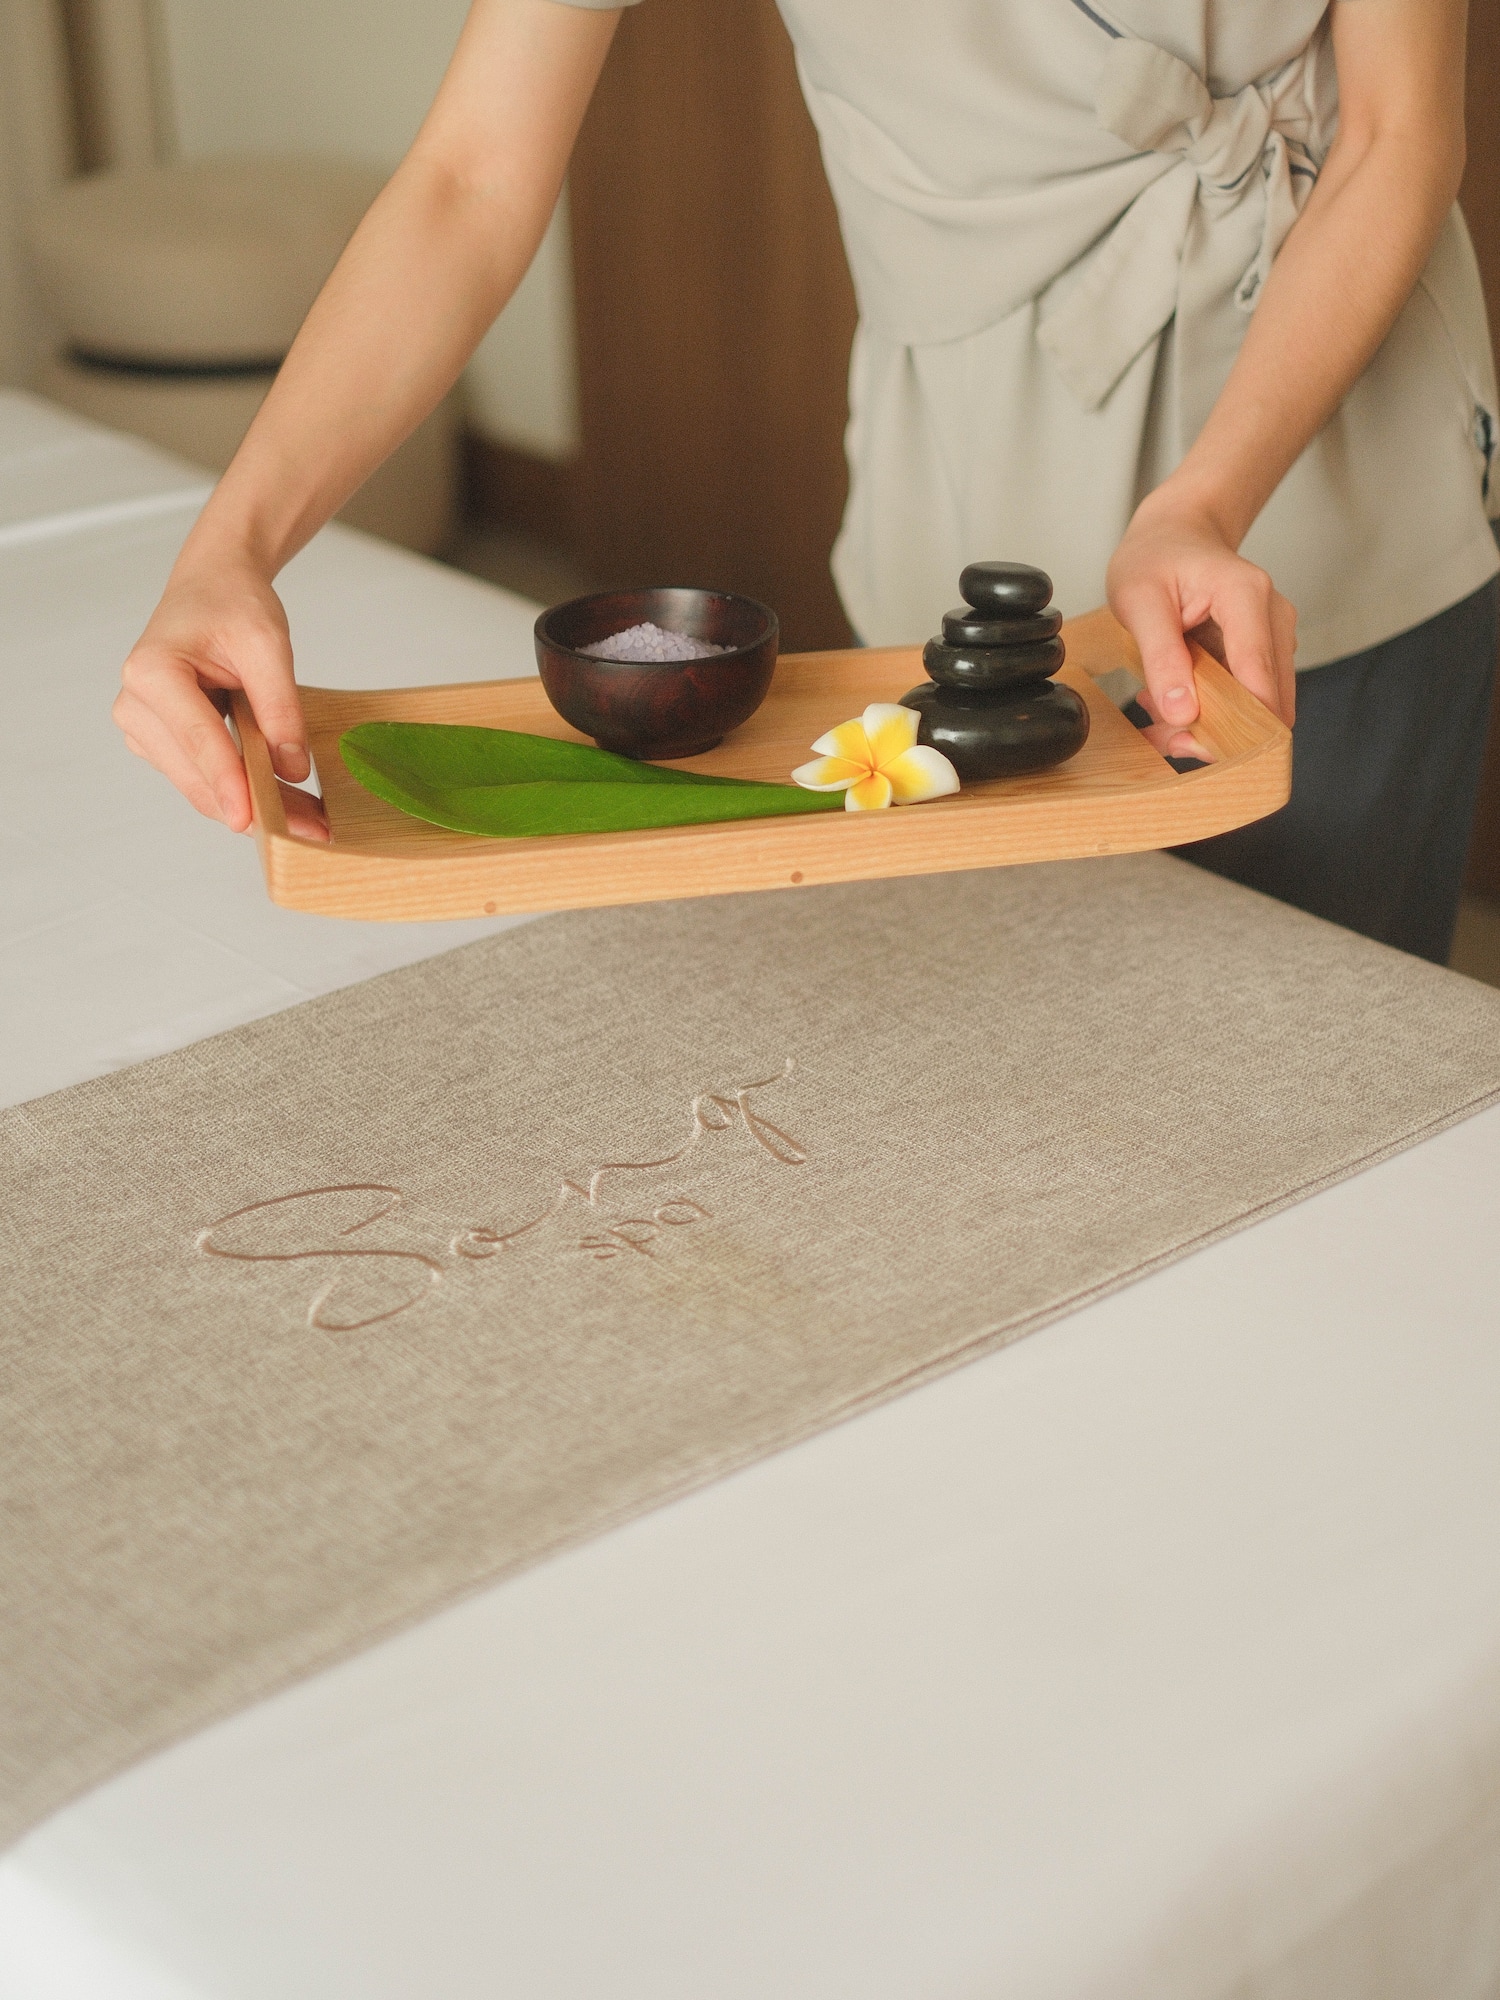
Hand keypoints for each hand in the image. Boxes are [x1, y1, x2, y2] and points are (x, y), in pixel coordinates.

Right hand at [114, 548, 329, 841]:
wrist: (213, 588)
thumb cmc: (233, 605)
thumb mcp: (269, 644)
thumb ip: (281, 707)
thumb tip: (293, 770)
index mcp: (153, 671)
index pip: (199, 738)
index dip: (229, 781)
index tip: (252, 820)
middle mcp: (136, 705)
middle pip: (198, 774)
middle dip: (254, 806)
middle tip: (313, 831)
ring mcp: (144, 729)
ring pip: (201, 788)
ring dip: (253, 808)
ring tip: (311, 822)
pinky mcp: (161, 744)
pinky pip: (204, 781)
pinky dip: (243, 794)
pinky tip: (286, 804)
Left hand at [1106, 484, 1296, 759]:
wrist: (1175, 533)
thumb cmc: (1155, 558)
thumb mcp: (1139, 600)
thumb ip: (1161, 656)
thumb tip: (1184, 714)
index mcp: (1246, 596)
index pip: (1258, 675)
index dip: (1240, 725)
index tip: (1200, 751)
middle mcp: (1274, 618)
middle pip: (1265, 700)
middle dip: (1216, 731)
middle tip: (1162, 734)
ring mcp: (1274, 637)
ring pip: (1256, 707)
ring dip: (1207, 724)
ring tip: (1156, 710)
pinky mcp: (1263, 654)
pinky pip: (1244, 699)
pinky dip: (1207, 711)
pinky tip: (1171, 697)